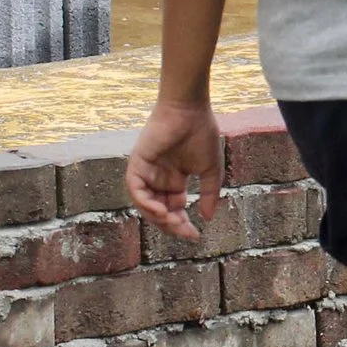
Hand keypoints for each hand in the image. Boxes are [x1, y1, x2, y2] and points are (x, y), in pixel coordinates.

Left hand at [126, 100, 224, 240]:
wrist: (190, 111)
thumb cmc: (202, 135)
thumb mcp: (210, 171)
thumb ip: (209, 194)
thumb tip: (207, 218)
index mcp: (174, 180)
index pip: (174, 208)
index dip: (182, 223)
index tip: (195, 234)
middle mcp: (158, 179)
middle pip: (158, 210)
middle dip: (171, 224)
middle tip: (185, 232)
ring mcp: (146, 172)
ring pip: (145, 203)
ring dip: (157, 217)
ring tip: (172, 222)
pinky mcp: (137, 163)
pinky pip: (136, 189)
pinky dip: (145, 202)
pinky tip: (160, 210)